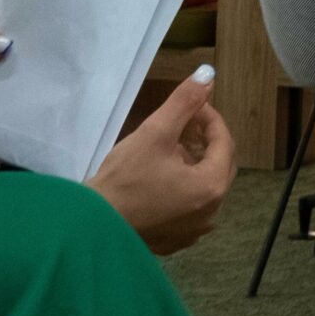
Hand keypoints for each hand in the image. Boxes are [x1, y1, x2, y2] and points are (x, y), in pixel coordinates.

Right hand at [89, 67, 235, 254]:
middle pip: (218, 165)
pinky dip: (182, 185)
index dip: (210, 118)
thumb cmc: (124, 178)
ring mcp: (193, 231)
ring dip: (192, 162)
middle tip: (184, 122)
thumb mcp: (155, 132)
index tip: (193, 103)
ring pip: (203, 185)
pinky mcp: (175, 240)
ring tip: (169, 145)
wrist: (90, 226)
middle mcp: (211, 213)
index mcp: (212, 187)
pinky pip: (189, 205)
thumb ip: (184, 102)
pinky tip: (160, 175)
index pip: (224, 142)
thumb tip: (207, 75)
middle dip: (204, 140)